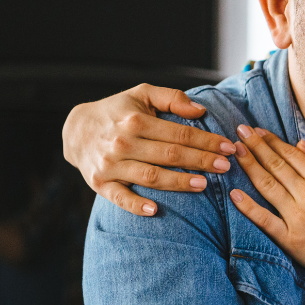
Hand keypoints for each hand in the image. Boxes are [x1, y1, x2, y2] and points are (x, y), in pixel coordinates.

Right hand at [63, 84, 236, 215]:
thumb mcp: (141, 95)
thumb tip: (200, 109)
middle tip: (225, 167)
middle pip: (170, 154)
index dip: (207, 141)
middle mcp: (123, 143)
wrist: (75, 130)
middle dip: (201, 161)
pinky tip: (154, 210)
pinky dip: (136, 205)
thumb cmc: (118, 112)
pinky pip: (119, 198)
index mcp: (136, 121)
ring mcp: (111, 165)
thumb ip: (171, 97)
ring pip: (150, 176)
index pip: (179, 133)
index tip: (229, 147)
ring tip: (203, 185)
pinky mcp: (101, 183)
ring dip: (178, 182)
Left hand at [227, 126, 304, 284]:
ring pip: (268, 186)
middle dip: (255, 146)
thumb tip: (301, 144)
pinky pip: (266, 220)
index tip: (256, 130)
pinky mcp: (291, 238)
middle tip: (239, 131)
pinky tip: (234, 194)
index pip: (292, 154)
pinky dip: (249, 207)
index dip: (272, 141)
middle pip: (276, 165)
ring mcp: (298, 217)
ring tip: (235, 151)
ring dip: (249, 166)